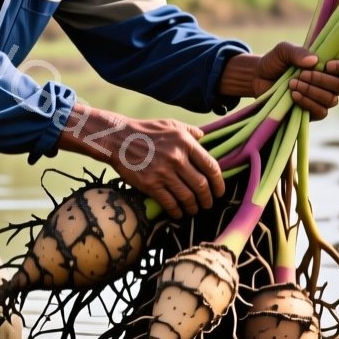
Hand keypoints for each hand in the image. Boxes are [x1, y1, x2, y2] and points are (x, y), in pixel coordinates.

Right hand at [57, 102, 224, 219]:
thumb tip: (205, 137)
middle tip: (208, 204)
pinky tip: (178, 213)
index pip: (211, 167)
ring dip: (194, 207)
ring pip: (187, 197)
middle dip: (208, 199)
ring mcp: (163, 173)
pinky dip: (177, 211)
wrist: (118, 139)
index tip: (220, 191)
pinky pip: (169, 203)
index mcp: (185, 143)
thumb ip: (190, 131)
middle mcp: (177, 158)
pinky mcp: (150, 184)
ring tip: (194, 210)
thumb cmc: (146, 131)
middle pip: (201, 186)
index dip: (219, 183)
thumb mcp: (171, 124)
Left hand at [222, 42, 338, 118]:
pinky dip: (307, 103)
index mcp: (329, 66)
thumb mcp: (283, 51)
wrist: (258, 79)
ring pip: (331, 100)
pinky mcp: (312, 113)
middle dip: (321, 80)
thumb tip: (314, 61)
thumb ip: (297, 51)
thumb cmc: (275, 62)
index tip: (327, 65)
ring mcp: (322, 100)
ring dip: (312, 91)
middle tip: (301, 74)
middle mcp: (330, 84)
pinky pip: (320, 112)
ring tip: (293, 83)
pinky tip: (294, 95)